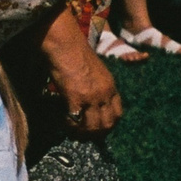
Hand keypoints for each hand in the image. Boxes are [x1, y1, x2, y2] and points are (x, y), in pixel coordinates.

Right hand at [39, 6, 121, 132]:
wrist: (66, 46)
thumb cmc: (76, 53)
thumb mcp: (95, 71)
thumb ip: (96, 85)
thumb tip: (89, 99)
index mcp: (111, 86)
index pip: (118, 113)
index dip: (109, 124)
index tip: (98, 128)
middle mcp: (104, 93)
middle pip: (108, 124)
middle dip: (96, 134)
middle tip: (84, 135)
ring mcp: (92, 97)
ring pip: (93, 127)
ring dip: (82, 133)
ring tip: (71, 130)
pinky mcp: (77, 99)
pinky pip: (76, 121)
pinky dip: (70, 126)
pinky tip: (63, 121)